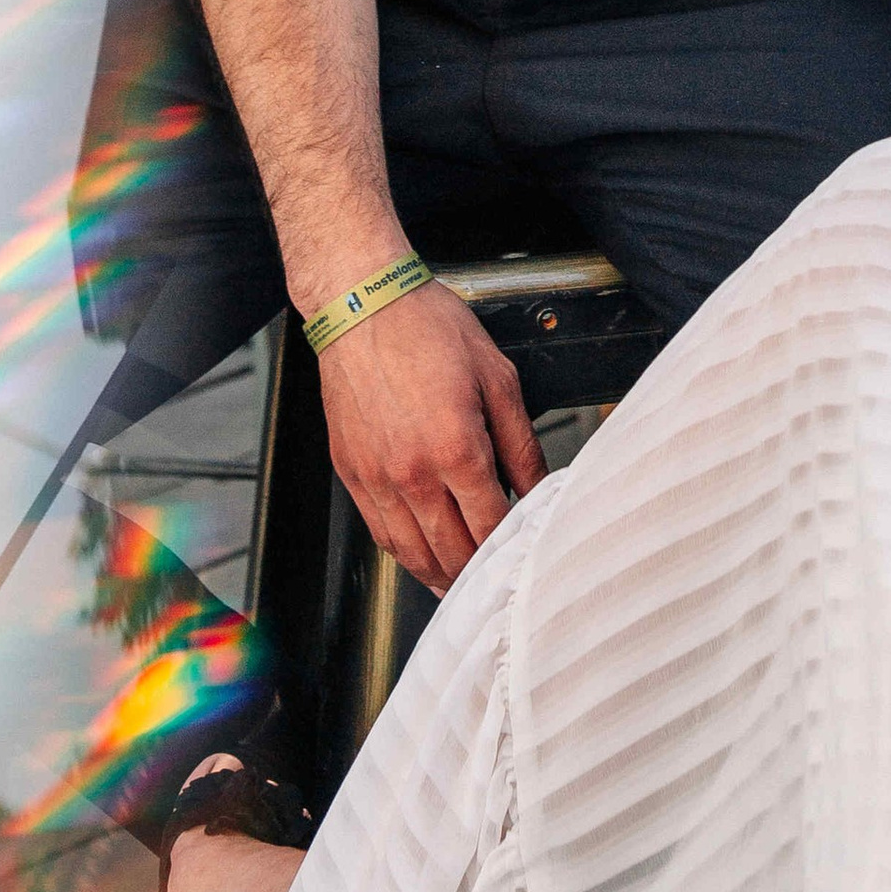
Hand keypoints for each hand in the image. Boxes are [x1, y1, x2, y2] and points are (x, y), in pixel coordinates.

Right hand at [315, 282, 544, 591]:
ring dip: (440, 577)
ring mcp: (377, 478)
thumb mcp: (497, 376)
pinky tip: (420, 558)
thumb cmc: (428, 329)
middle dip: (479, 573)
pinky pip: (380, 534)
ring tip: (461, 586)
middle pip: (452, 552)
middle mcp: (413, 473)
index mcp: (456, 449)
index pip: (491, 526)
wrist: (362, 305)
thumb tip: (538, 488)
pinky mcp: (352, 473)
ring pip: (413, 554)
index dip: (512, 546)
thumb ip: (521, 442)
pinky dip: (404, 555)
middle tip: (498, 581)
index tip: (525, 552)